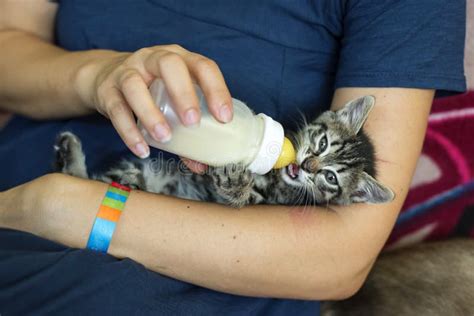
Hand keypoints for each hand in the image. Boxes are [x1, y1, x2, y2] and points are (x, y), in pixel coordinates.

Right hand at [75, 45, 232, 157]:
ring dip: (151, 113)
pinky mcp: (107, 89)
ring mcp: (128, 71)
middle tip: (192, 123)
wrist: (105, 77)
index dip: (217, 89)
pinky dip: (129, 131)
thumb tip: (201, 165)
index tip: (224, 118)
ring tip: (164, 138)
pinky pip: (116, 108)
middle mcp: (154, 58)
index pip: (203, 66)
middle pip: (169, 65)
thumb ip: (187, 130)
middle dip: (183, 94)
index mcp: (179, 58)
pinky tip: (142, 149)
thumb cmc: (151, 89)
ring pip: (135, 86)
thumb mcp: (171, 99)